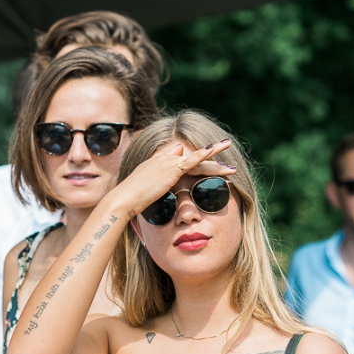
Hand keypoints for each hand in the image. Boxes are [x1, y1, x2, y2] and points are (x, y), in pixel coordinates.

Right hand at [109, 139, 235, 218]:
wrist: (123, 200)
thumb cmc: (131, 202)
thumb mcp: (146, 195)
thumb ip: (155, 192)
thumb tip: (162, 197)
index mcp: (157, 163)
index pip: (180, 156)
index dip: (195, 160)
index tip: (208, 164)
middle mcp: (162, 159)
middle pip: (192, 155)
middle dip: (210, 156)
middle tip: (226, 151)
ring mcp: (166, 162)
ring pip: (197, 158)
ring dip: (215, 158)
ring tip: (231, 158)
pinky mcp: (170, 169)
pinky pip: (192, 160)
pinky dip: (205, 155)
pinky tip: (216, 150)